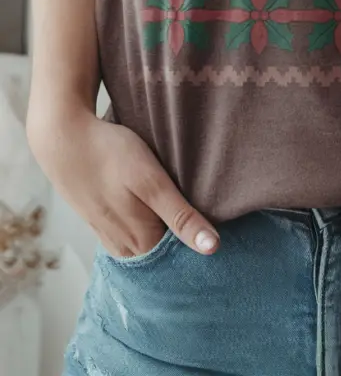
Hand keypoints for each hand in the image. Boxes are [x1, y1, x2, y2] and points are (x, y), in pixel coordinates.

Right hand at [27, 105, 219, 258]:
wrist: (64, 139)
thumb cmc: (111, 156)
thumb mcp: (152, 183)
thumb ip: (181, 217)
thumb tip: (212, 249)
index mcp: (142, 243)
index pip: (183, 258)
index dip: (201, 242)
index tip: (219, 228)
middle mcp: (125, 247)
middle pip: (165, 252)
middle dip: (184, 240)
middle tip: (203, 215)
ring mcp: (110, 235)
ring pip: (147, 243)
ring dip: (164, 232)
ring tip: (182, 212)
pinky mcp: (101, 221)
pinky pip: (131, 233)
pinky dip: (146, 225)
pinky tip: (152, 209)